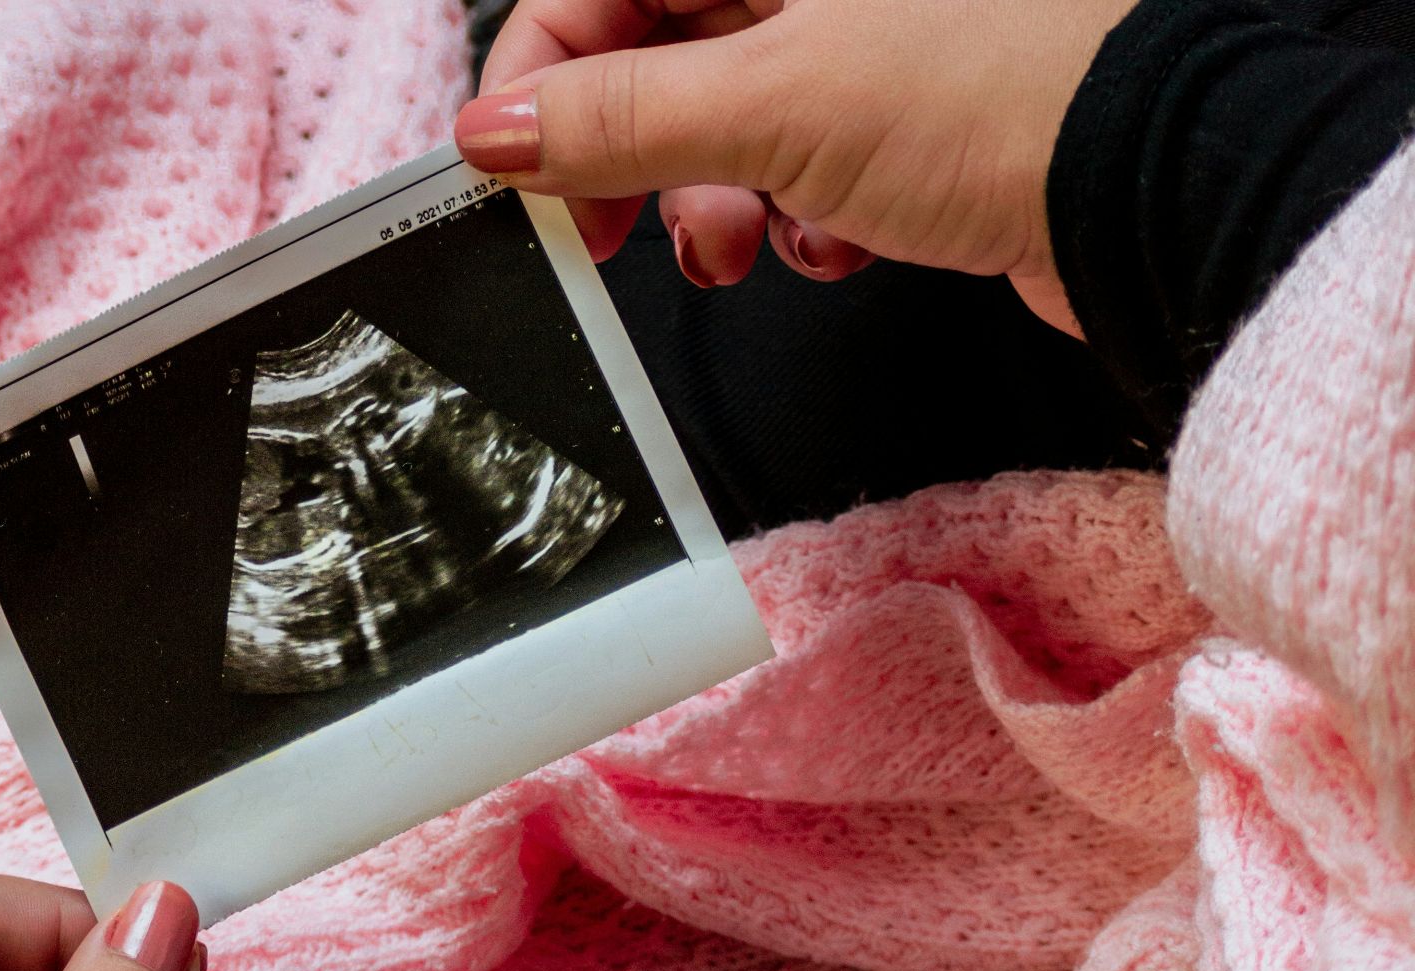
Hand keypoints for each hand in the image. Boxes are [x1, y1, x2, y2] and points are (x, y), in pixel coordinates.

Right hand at [455, 0, 1137, 330]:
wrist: (1160, 186)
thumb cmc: (1006, 98)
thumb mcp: (773, 106)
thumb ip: (618, 119)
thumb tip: (500, 130)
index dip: (542, 75)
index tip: (514, 166)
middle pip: (653, 50)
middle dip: (626, 153)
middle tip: (605, 227)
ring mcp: (860, 37)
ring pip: (722, 117)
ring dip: (712, 199)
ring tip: (743, 244)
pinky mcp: (901, 113)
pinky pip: (799, 161)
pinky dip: (797, 212)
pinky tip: (839, 239)